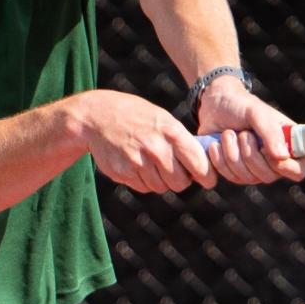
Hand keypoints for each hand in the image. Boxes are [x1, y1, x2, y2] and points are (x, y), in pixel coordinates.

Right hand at [78, 91, 216, 193]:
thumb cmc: (136, 116)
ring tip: (152, 162)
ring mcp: (138, 162)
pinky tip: (137, 163)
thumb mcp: (162, 119)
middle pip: (180, 182)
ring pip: (161, 187)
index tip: (208, 180)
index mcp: (170, 131)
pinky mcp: (123, 173)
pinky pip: (144, 188)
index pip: (199, 164)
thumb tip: (203, 166)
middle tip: (176, 170)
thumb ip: (181, 140)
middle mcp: (156, 148)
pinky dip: (145, 181)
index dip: (207, 176)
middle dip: (181, 179)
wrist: (96, 116)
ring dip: (161, 180)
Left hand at [196, 77, 304, 184]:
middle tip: (243, 133)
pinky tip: (217, 144)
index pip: (297, 171)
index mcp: (289, 144)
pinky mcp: (237, 173)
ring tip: (228, 133)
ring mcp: (256, 169)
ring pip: (246, 178)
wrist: (215, 105)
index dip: (283, 166)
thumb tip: (282, 156)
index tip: (265, 149)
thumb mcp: (257, 112)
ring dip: (231, 152)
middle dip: (249, 153)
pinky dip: (219, 159)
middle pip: (268, 176)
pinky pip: (230, 177)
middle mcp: (275, 161)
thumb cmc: (241, 105)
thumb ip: (271, 132)